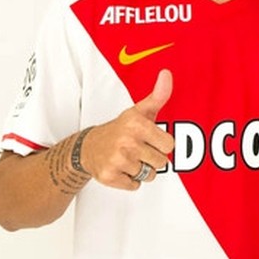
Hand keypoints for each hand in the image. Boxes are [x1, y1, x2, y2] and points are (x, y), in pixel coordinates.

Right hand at [79, 70, 175, 189]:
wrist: (89, 146)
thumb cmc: (122, 129)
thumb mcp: (140, 111)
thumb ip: (158, 95)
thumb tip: (167, 73)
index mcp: (137, 124)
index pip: (169, 145)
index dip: (161, 144)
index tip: (150, 139)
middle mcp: (127, 141)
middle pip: (161, 162)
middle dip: (152, 158)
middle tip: (138, 149)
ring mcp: (117, 160)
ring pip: (149, 175)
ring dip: (141, 170)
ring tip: (128, 158)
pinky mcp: (109, 176)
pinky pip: (135, 186)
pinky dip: (129, 180)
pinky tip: (120, 168)